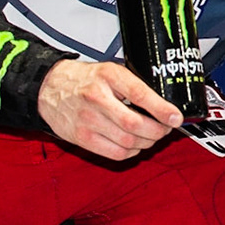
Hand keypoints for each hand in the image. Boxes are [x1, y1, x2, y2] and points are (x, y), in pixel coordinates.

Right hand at [39, 59, 181, 161]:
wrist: (49, 87)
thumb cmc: (84, 79)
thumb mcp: (111, 70)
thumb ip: (134, 84)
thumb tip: (164, 102)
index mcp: (108, 77)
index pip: (140, 95)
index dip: (162, 109)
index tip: (175, 117)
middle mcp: (96, 98)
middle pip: (135, 124)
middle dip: (158, 130)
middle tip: (166, 128)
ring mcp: (87, 120)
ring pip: (127, 141)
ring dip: (147, 143)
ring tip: (152, 136)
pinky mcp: (81, 138)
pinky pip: (114, 153)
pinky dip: (131, 152)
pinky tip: (135, 145)